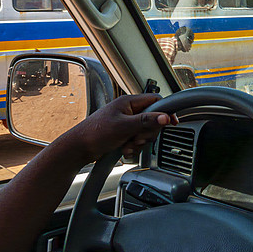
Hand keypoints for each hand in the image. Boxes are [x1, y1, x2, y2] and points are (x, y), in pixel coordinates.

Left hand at [54, 94, 177, 166]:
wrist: (79, 149)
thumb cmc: (95, 133)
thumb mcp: (124, 126)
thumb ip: (146, 121)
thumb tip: (165, 117)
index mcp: (129, 102)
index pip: (155, 101)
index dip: (166, 111)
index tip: (173, 122)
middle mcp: (129, 111)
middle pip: (153, 120)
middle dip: (148, 133)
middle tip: (137, 138)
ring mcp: (127, 123)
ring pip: (146, 132)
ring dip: (140, 142)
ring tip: (127, 146)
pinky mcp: (124, 134)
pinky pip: (138, 140)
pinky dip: (134, 147)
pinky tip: (124, 149)